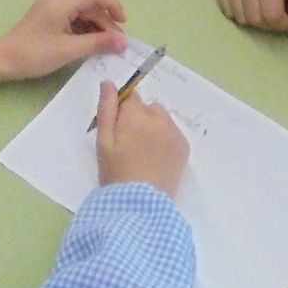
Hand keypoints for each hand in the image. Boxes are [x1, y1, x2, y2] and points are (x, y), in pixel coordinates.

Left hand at [0, 0, 128, 80]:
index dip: (114, 6)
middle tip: (117, 44)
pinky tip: (92, 43)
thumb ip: (98, 43)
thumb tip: (124, 42)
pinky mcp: (49, 15)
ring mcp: (52, 5)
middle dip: (106, 23)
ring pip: (83, 12)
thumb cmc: (34, 55)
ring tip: (107, 46)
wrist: (3, 60)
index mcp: (61, 2)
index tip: (124, 25)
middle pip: (90, 5)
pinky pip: (73, 18)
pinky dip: (84, 29)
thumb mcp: (68, 50)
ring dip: (96, 27)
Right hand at [95, 81, 188, 196]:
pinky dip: (165, 138)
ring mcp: (174, 133)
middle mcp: (159, 120)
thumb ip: (106, 109)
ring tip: (144, 151)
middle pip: (148, 107)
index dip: (122, 110)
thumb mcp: (103, 141)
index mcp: (135, 117)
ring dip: (153, 126)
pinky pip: (173, 132)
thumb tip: (109, 83)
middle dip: (139, 118)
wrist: (140, 204)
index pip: (131, 96)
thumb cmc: (115, 173)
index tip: (118, 128)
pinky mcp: (184, 147)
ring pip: (162, 118)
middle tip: (129, 144)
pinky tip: (156, 157)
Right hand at [217, 0, 287, 35]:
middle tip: (277, 14)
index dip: (283, 25)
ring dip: (254, 20)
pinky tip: (249, 4)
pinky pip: (228, 13)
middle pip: (255, 20)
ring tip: (263, 9)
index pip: (272, 16)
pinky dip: (239, 14)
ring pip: (241, 19)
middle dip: (270, 24)